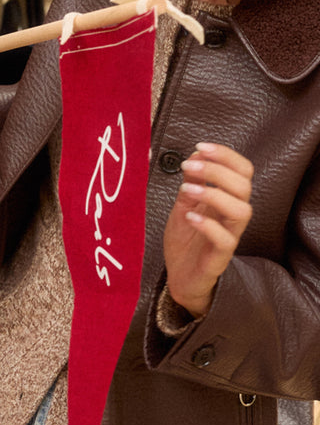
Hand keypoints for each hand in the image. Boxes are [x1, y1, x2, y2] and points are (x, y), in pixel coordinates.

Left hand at [163, 142, 253, 318]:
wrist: (180, 278)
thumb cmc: (186, 241)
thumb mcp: (183, 206)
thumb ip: (190, 184)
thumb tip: (195, 156)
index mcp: (226, 200)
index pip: (242, 171)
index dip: (226, 156)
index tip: (200, 147)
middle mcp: (231, 216)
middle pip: (244, 186)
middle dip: (217, 170)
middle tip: (188, 166)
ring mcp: (228, 236)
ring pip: (242, 210)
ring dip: (214, 194)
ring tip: (187, 190)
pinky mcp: (219, 257)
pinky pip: (225, 240)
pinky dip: (208, 225)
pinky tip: (190, 217)